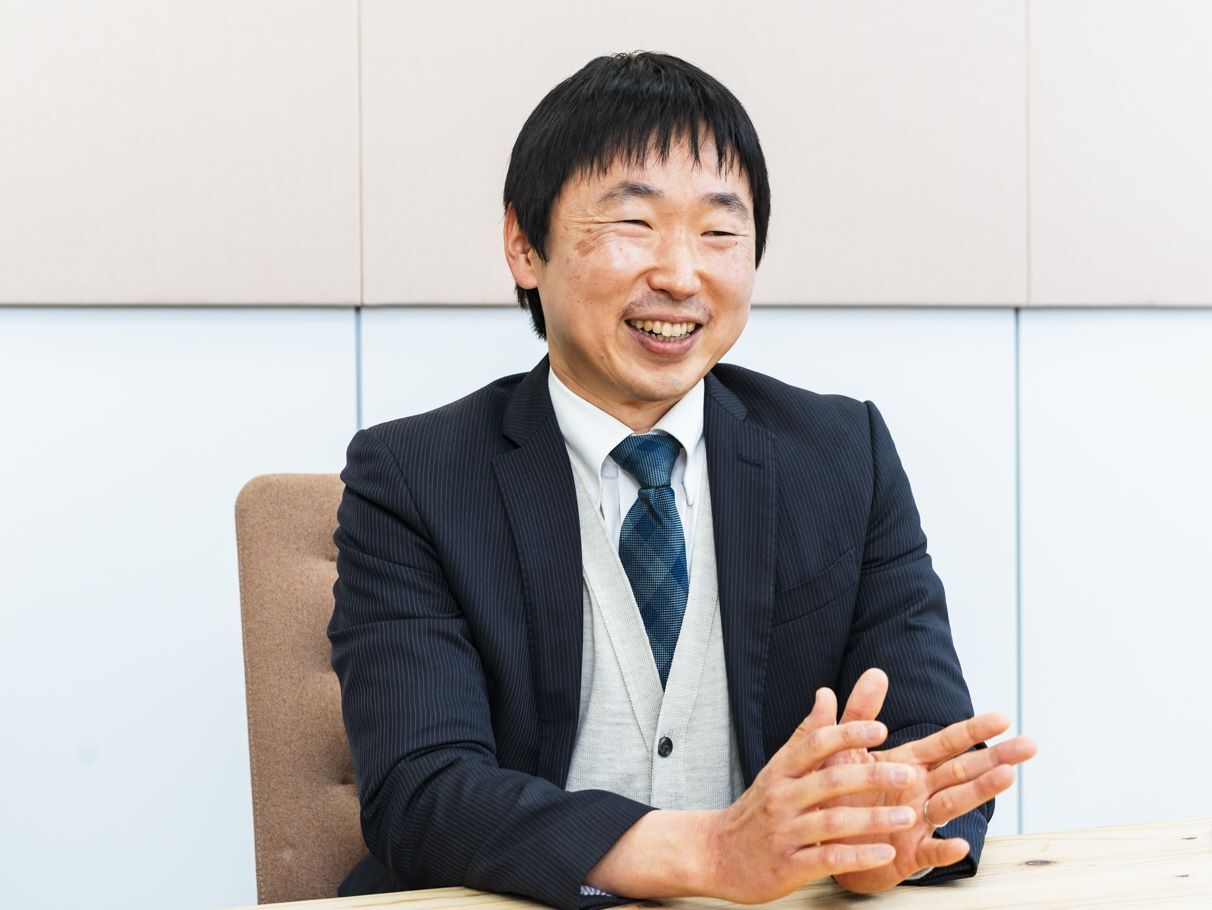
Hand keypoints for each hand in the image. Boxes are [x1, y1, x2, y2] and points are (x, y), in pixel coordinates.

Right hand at [702, 686, 921, 902]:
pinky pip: (827, 859)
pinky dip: (857, 856)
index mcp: (781, 770)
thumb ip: (807, 734)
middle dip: (871, 776)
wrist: (717, 854)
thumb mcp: (778, 768)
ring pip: (832, 822)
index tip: (880, 729)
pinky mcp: (788, 866)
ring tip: (907, 817)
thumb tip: (826, 694)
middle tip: (906, 773)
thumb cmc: (757, 808)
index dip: (848, 735)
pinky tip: (884, 853)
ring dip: (872, 819)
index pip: (815, 744)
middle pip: (829, 781)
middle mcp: (782, 798)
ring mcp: (785, 833)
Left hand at [822, 668, 1037, 893]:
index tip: (1003, 717)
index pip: (946, 743)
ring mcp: (918, 821)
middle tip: (1029, 745)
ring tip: (1007, 777)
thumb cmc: (836, 791)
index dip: (972, 729)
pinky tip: (960, 843)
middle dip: (995, 757)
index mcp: (907, 763)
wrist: (820, 838)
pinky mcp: (907, 854)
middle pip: (962, 770)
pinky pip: (928, 851)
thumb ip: (858, 714)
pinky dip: (944, 849)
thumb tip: (874, 672)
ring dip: (979, 791)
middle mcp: (919, 790)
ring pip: (953, 804)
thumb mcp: (842, 747)